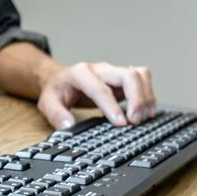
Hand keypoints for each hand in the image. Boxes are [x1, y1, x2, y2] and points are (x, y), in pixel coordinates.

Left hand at [38, 62, 156, 128]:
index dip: (112, 105)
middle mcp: (100, 69)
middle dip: (136, 99)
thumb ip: (56, 114)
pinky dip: (148, 95)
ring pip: (140, 74)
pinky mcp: (123, 79)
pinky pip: (143, 80)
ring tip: (143, 118)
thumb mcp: (47, 103)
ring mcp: (114, 72)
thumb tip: (68, 125)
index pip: (100, 88)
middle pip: (128, 76)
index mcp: (80, 73)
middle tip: (135, 121)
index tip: (121, 123)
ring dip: (146, 96)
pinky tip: (146, 112)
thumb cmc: (56, 90)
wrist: (61, 78)